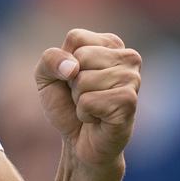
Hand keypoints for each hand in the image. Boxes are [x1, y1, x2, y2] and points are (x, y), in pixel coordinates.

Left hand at [35, 29, 141, 168]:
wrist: (79, 142)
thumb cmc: (67, 105)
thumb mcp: (46, 76)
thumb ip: (50, 59)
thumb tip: (72, 67)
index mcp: (110, 44)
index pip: (76, 37)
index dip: (64, 62)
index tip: (73, 78)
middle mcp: (128, 57)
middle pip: (81, 57)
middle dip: (72, 82)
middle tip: (84, 96)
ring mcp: (132, 79)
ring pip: (84, 80)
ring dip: (79, 99)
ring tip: (92, 107)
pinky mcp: (129, 101)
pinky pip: (89, 101)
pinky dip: (84, 113)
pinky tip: (97, 118)